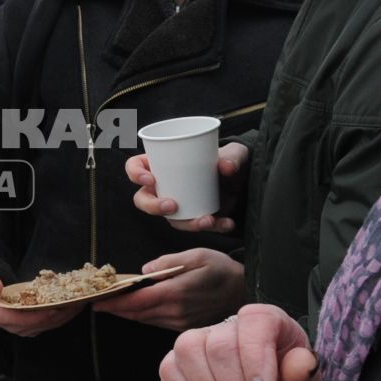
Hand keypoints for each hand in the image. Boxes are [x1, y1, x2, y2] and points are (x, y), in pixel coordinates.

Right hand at [0, 269, 81, 336]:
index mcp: (3, 317)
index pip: (25, 320)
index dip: (42, 315)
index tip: (57, 306)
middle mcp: (16, 326)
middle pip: (42, 324)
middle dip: (61, 314)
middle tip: (78, 301)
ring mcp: (25, 327)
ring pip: (49, 325)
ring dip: (66, 315)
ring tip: (81, 302)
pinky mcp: (31, 325)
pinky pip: (50, 322)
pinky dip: (63, 314)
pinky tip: (73, 304)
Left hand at [92, 249, 244, 330]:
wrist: (246, 292)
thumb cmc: (222, 270)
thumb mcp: (197, 256)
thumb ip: (168, 262)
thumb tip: (145, 271)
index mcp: (176, 293)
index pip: (137, 301)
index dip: (114, 302)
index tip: (97, 300)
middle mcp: (175, 312)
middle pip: (136, 313)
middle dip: (115, 308)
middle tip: (98, 301)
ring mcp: (180, 322)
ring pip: (145, 319)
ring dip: (127, 312)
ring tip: (112, 303)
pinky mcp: (184, 327)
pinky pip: (156, 322)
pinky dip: (142, 315)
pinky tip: (135, 307)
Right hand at [127, 142, 248, 232]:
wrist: (246, 180)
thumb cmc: (229, 158)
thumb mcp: (234, 152)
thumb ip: (232, 156)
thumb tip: (227, 167)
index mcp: (161, 163)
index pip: (135, 166)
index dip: (135, 174)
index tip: (151, 179)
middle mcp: (164, 185)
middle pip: (143, 199)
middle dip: (153, 207)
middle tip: (173, 206)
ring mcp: (177, 203)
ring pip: (170, 219)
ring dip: (186, 223)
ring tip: (208, 220)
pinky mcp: (192, 217)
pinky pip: (195, 227)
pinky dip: (211, 228)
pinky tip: (225, 223)